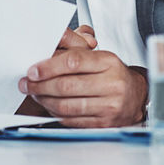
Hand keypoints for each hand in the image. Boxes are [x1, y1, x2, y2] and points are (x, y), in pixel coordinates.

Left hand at [18, 46, 147, 128]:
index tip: (33, 70)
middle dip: (40, 85)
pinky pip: (71, 120)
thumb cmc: (113, 74)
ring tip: (35, 93)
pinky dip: (55, 113)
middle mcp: (112, 84)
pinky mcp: (103, 124)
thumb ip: (75, 47)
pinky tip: (49, 105)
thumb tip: (52, 40)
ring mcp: (109, 106)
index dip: (49, 66)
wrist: (136, 97)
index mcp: (109, 62)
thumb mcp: (99, 55)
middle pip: (67, 85)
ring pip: (66, 105)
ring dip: (44, 100)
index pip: (74, 61)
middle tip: (27, 83)